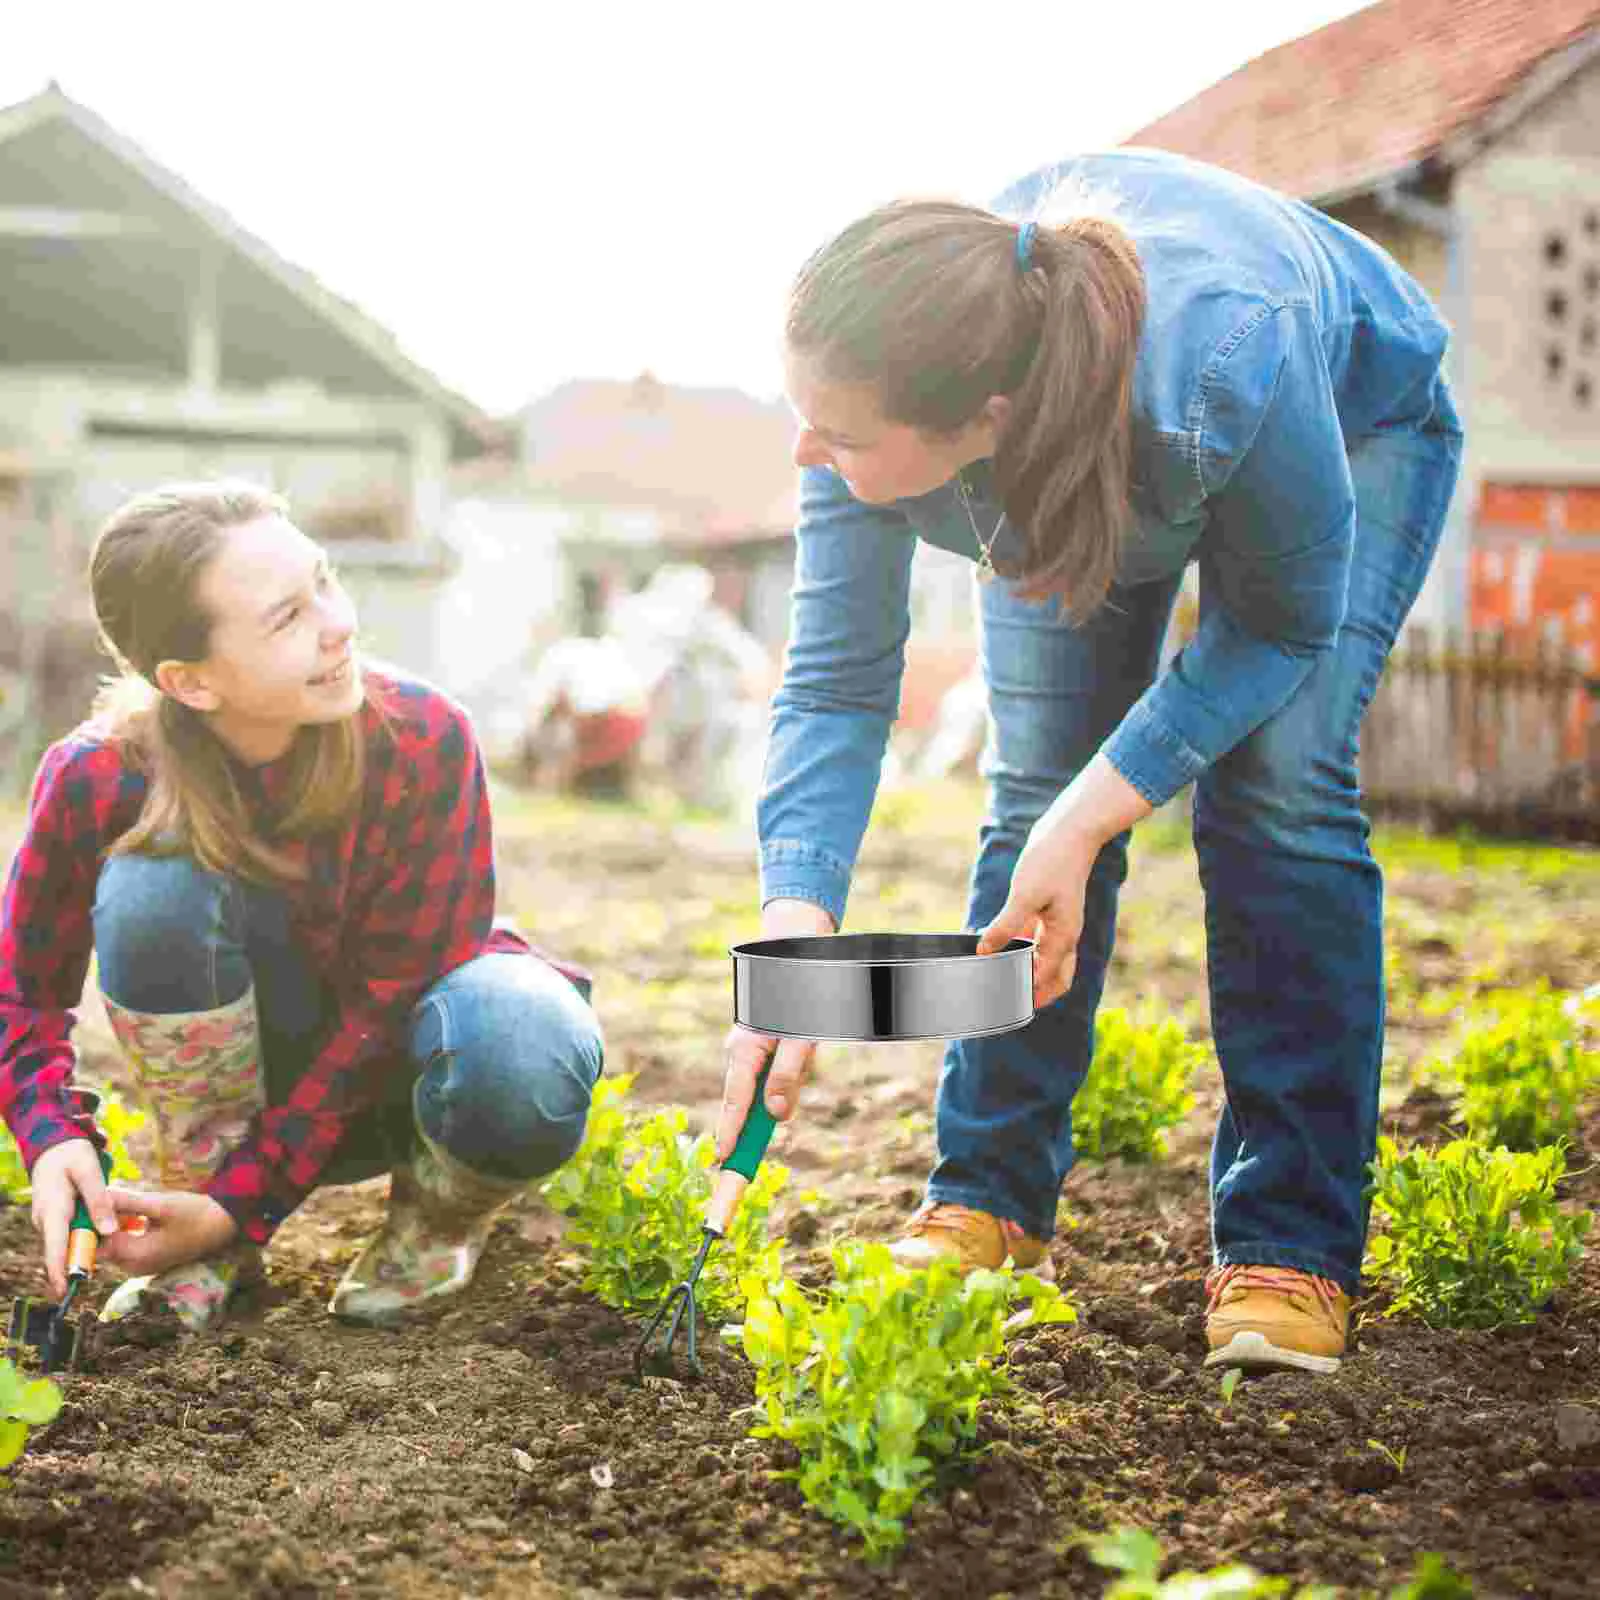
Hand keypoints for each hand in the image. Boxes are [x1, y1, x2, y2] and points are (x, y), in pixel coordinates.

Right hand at [30, 1138, 118, 1297]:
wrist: (54, 1144)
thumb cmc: (72, 1154)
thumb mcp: (89, 1172)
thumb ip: (100, 1201)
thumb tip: (109, 1231)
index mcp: (53, 1210)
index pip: (55, 1246)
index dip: (60, 1270)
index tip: (63, 1290)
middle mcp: (47, 1220)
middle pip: (64, 1250)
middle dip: (80, 1263)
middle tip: (99, 1273)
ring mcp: (51, 1221)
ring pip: (70, 1241)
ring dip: (88, 1247)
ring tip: (112, 1244)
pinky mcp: (58, 1219)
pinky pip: (73, 1232)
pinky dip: (88, 1235)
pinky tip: (107, 1231)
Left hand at [98, 1187, 238, 1275]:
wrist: (223, 1225)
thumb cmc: (196, 1214)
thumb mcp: (162, 1204)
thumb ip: (129, 1202)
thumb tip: (100, 1193)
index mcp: (136, 1255)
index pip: (97, 1242)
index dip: (89, 1222)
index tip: (85, 1201)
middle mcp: (134, 1267)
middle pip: (103, 1246)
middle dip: (99, 1223)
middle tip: (100, 1198)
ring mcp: (141, 1266)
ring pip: (113, 1245)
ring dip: (112, 1225)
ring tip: (115, 1201)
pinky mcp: (147, 1260)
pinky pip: (125, 1246)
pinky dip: (123, 1230)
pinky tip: (132, 1212)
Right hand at [715, 897, 833, 1159]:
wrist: (793, 956)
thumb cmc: (798, 997)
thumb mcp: (801, 1038)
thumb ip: (788, 1076)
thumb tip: (776, 1115)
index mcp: (744, 1052)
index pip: (736, 1106)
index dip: (731, 1137)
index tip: (723, 1164)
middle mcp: (739, 1054)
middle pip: (749, 1101)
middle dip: (767, 1109)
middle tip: (774, 1105)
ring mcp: (747, 1051)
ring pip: (766, 1086)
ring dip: (788, 1080)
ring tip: (805, 1044)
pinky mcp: (759, 1048)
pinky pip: (774, 1072)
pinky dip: (789, 1070)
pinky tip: (803, 1043)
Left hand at [976, 826, 1097, 1009]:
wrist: (1069, 831)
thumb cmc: (1052, 860)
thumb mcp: (1025, 894)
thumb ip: (1006, 924)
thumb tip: (984, 951)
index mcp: (1063, 936)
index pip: (1046, 979)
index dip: (1027, 994)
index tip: (1004, 1003)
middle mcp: (1064, 935)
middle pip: (1056, 979)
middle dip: (1037, 995)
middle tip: (1008, 1005)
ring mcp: (1058, 924)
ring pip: (1048, 962)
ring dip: (1031, 975)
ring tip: (1003, 983)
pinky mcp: (1049, 912)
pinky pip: (1039, 942)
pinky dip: (1025, 952)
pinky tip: (1001, 949)